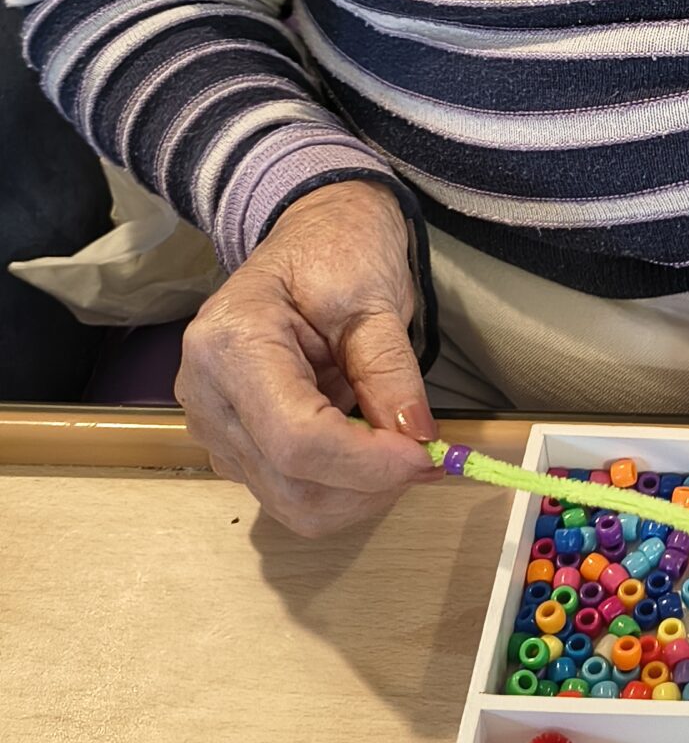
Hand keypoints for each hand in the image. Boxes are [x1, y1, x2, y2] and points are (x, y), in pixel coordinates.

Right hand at [175, 178, 436, 535]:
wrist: (310, 238)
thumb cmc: (338, 253)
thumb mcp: (373, 298)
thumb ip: (389, 370)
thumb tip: (418, 437)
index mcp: (230, 344)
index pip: (297, 439)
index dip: (368, 462)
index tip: (428, 455)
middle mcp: (206, 396)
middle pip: (292, 482)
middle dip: (369, 484)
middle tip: (426, 453)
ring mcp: (213, 429)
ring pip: (292, 504)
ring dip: (359, 494)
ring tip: (399, 447)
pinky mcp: (233, 450)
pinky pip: (290, 495)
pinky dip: (341, 490)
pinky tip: (369, 451)